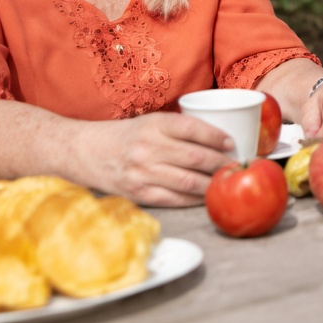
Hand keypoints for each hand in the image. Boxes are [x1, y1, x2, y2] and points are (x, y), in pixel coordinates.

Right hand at [78, 112, 234, 207]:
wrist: (85, 152)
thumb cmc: (125, 136)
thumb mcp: (150, 122)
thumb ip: (178, 129)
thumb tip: (219, 137)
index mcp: (154, 124)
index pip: (193, 128)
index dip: (217, 136)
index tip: (232, 143)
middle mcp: (148, 147)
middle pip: (196, 157)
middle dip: (221, 163)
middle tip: (237, 166)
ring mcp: (143, 172)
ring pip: (188, 181)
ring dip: (212, 184)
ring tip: (227, 182)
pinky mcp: (139, 193)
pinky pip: (174, 199)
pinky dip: (193, 199)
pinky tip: (205, 197)